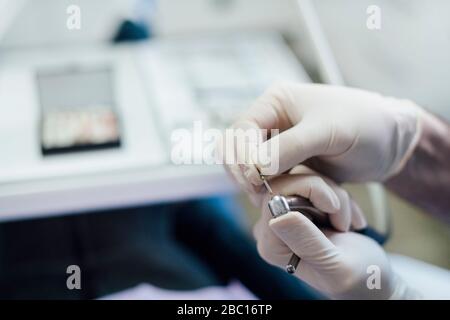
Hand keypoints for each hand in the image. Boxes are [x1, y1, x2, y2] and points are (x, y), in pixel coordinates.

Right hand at [225, 83, 422, 195]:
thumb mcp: (329, 132)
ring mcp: (277, 143)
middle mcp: (271, 121)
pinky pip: (264, 178)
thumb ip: (291, 147)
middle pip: (236, 148)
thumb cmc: (366, 126)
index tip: (255, 179)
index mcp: (276, 102)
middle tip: (258, 192)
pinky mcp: (286, 163)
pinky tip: (278, 197)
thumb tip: (255, 167)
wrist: (390, 143)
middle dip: (242, 170)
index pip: (242, 129)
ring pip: (246, 166)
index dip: (242, 155)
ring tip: (268, 197)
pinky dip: (266, 189)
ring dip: (251, 182)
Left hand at [254, 173, 418, 298]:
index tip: (334, 208)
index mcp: (271, 245)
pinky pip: (315, 181)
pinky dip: (339, 196)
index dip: (307, 190)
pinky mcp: (300, 205)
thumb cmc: (358, 279)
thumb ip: (308, 243)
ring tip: (347, 223)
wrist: (372, 276)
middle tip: (343, 220)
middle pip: (286, 181)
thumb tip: (278, 218)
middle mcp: (271, 229)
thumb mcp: (337, 266)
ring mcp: (284, 215)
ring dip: (335, 196)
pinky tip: (350, 220)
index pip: (273, 196)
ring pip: (303, 177)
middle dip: (323, 192)